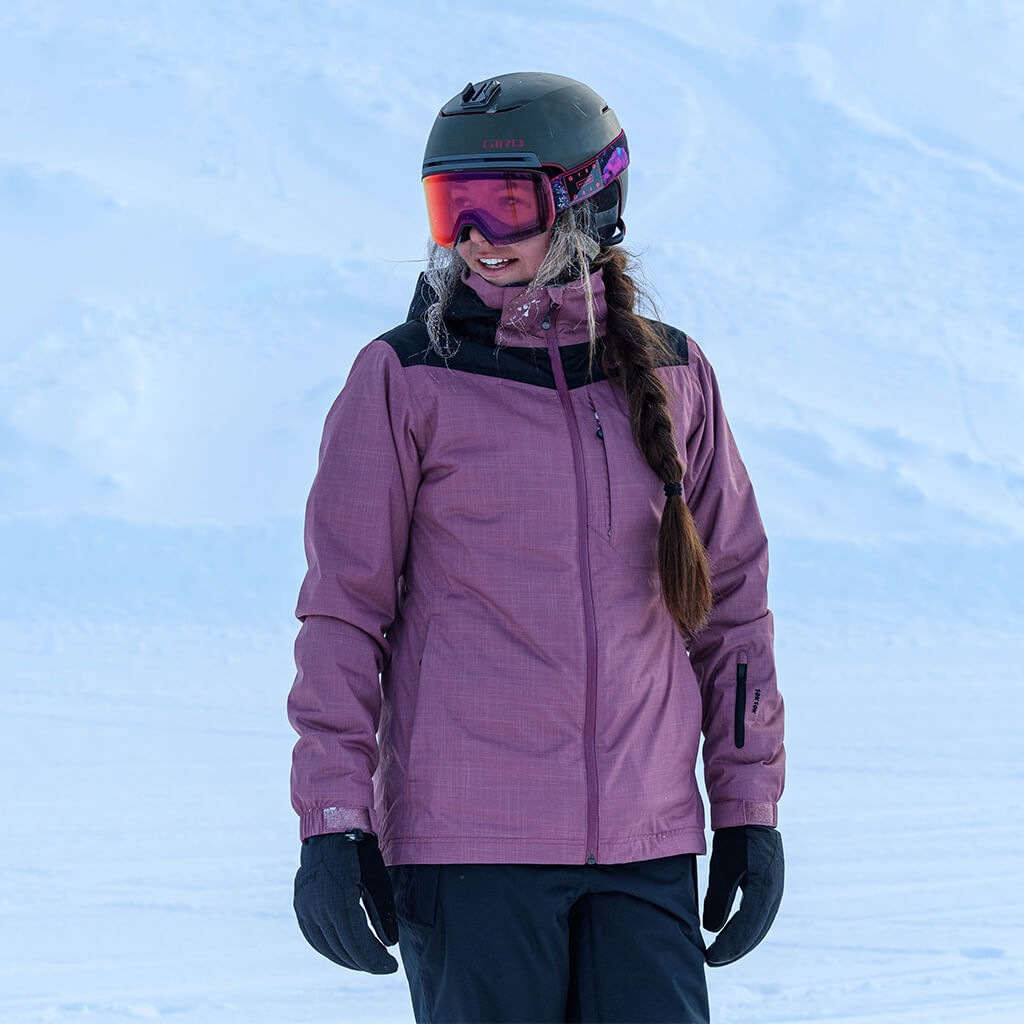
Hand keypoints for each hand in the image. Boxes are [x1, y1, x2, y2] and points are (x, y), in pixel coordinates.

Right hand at [293, 830, 399, 973]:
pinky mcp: (300, 905)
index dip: (375, 960)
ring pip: (326, 946)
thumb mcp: (378, 879)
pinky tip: (344, 952)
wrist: (332, 829)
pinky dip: (329, 948)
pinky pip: (313, 936)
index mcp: (340, 900)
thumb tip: (389, 944)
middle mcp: (318, 907)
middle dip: (365, 962)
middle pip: (343, 949)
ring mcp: (305, 907)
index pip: (358, 944)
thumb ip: (383, 914)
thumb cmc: (360, 852)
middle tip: (382, 966)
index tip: (391, 967)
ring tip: (366, 961)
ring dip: (347, 958)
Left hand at [702, 825, 783, 965]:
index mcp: (764, 890)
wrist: (751, 814)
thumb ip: (718, 899)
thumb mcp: (723, 867)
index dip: (728, 947)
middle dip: (735, 950)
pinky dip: (746, 929)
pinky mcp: (771, 886)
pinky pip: (760, 915)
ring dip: (741, 942)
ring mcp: (775, 891)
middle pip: (755, 932)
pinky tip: (733, 934)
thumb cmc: (734, 839)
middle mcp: (774, 894)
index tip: (710, 958)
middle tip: (713, 961)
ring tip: (721, 953)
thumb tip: (712, 930)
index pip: (746, 929)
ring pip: (759, 926)